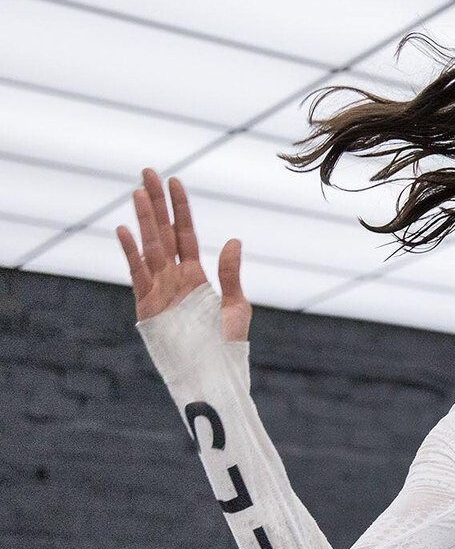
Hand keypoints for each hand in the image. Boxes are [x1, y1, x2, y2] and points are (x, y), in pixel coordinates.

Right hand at [116, 168, 251, 341]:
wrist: (212, 376)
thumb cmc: (228, 347)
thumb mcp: (235, 307)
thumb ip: (231, 274)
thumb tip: (233, 240)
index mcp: (196, 276)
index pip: (186, 233)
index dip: (181, 208)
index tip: (175, 181)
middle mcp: (175, 278)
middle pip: (163, 232)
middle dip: (156, 203)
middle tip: (147, 172)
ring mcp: (159, 290)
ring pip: (150, 246)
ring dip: (143, 220)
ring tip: (138, 193)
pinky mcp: (146, 305)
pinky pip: (137, 273)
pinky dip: (130, 252)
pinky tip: (123, 230)